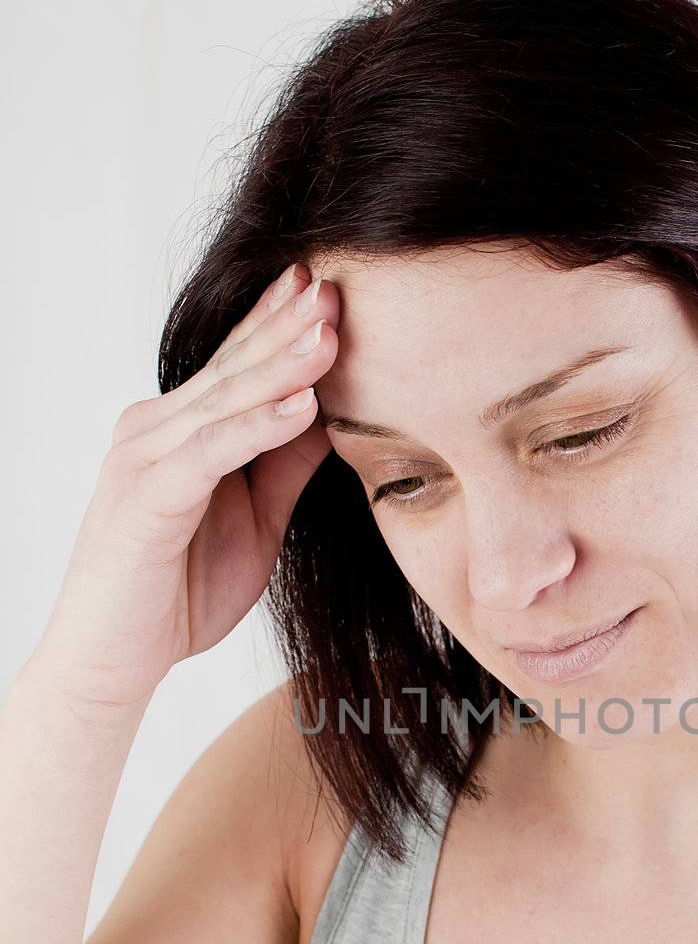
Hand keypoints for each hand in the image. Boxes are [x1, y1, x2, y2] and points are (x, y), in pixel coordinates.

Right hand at [31, 264, 338, 712]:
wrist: (114, 659)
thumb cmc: (179, 592)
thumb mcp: (257, 519)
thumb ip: (285, 464)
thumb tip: (332, 413)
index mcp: (180, 429)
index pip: (238, 364)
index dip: (282, 324)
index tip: (333, 286)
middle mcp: (155, 428)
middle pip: (234, 367)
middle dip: (288, 325)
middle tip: (338, 283)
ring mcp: (145, 457)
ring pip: (225, 399)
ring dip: (282, 364)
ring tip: (331, 332)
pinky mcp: (147, 495)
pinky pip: (211, 451)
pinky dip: (257, 427)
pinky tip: (301, 405)